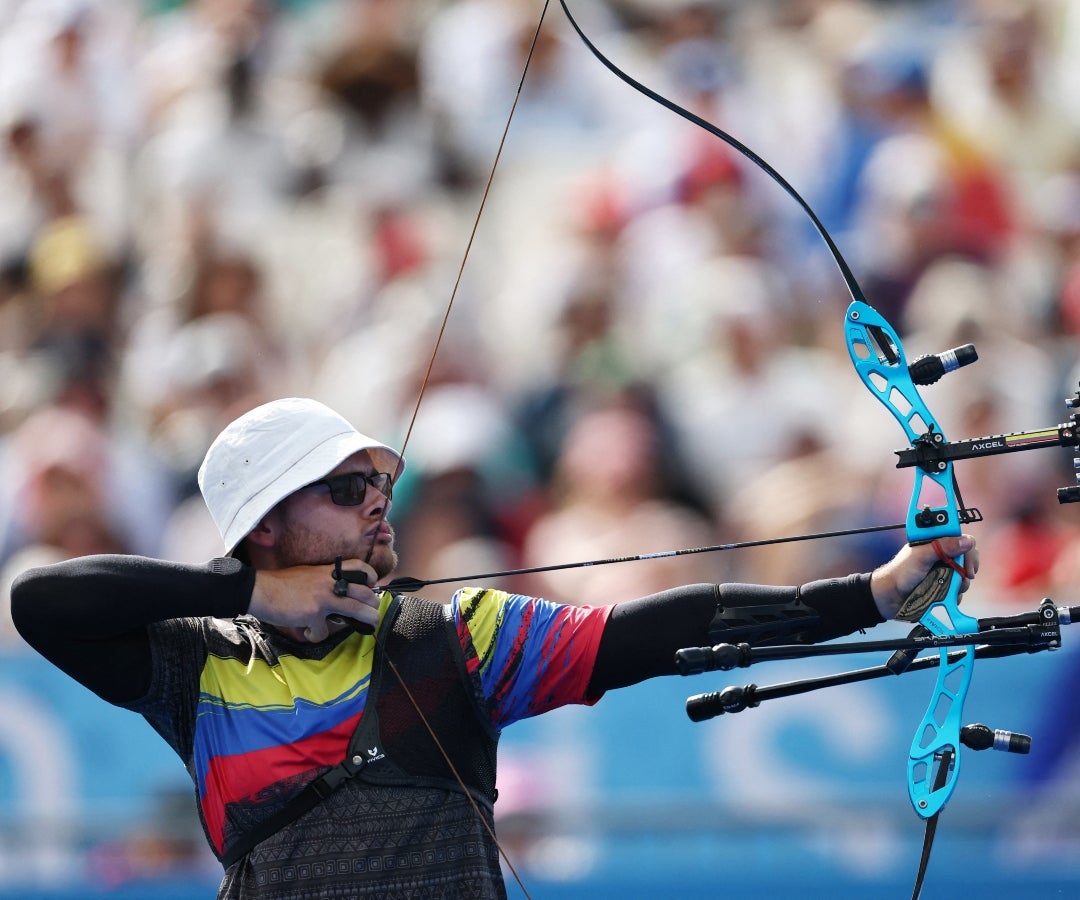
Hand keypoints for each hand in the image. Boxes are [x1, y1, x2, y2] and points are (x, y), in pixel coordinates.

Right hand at [248, 559, 380, 640]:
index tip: (371, 585)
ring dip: (367, 620)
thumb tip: (336, 593)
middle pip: (364, 592)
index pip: (359, 567)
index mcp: (328, 571)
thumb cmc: (281, 583)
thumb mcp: (308, 574)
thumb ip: (324, 581)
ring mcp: (323, 598)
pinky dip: (316, 635)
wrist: (260, 590)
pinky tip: (309, 633)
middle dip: (373, 604)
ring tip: (367, 625)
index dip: (370, 576)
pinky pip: (323, 631)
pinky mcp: (313, 614)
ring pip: (357, 610)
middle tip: (371, 611)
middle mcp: (330, 582)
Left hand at [870, 535, 978, 620]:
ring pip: (964, 574)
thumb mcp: (921, 557)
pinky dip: (955, 593)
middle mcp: (940, 555)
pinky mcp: (944, 585)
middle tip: (966, 574)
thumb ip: (942, 547)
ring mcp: (943, 571)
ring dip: (960, 582)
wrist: (892, 596)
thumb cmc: (900, 573)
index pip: (957, 536)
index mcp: (933, 542)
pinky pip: (958, 588)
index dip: (966, 544)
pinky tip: (945, 594)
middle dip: (966, 566)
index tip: (967, 556)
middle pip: (965, 556)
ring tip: (948, 586)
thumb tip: (965, 541)